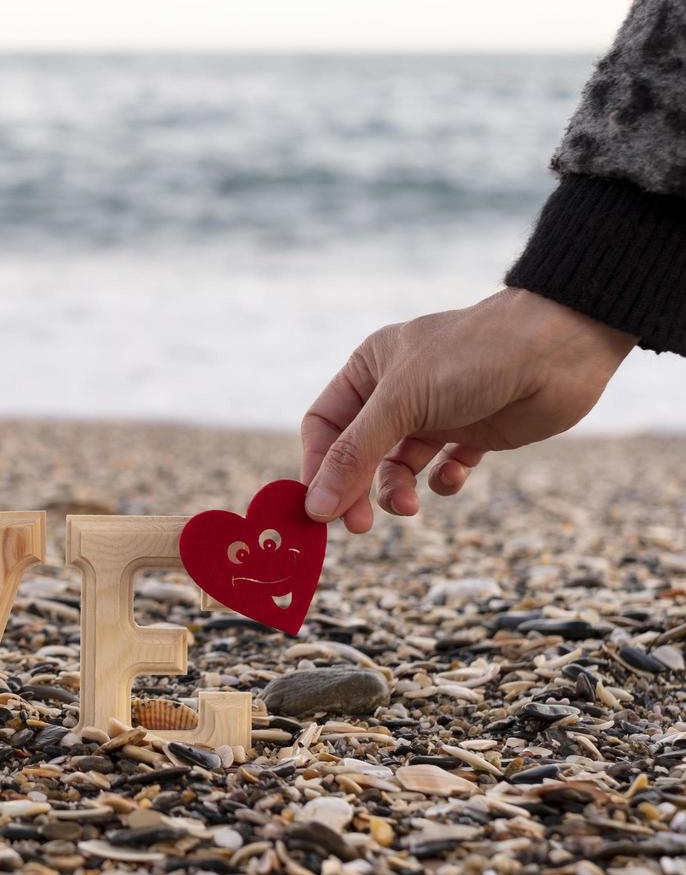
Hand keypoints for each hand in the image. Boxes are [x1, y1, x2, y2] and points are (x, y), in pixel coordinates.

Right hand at [300, 288, 636, 532]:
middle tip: (358, 525)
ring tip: (408, 505)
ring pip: (398, 466)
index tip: (318, 508)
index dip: (318, 465)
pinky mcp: (474, 433)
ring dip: (397, 489)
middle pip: (358, 452)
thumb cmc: (471, 357)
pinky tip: (452, 477)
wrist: (559, 349)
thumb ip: (355, 455)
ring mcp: (436, 414)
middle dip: (356, 488)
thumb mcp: (400, 402)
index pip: (325, 425)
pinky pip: (444, 468)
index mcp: (369, 368)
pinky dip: (444, 480)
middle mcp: (398, 392)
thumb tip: (314, 506)